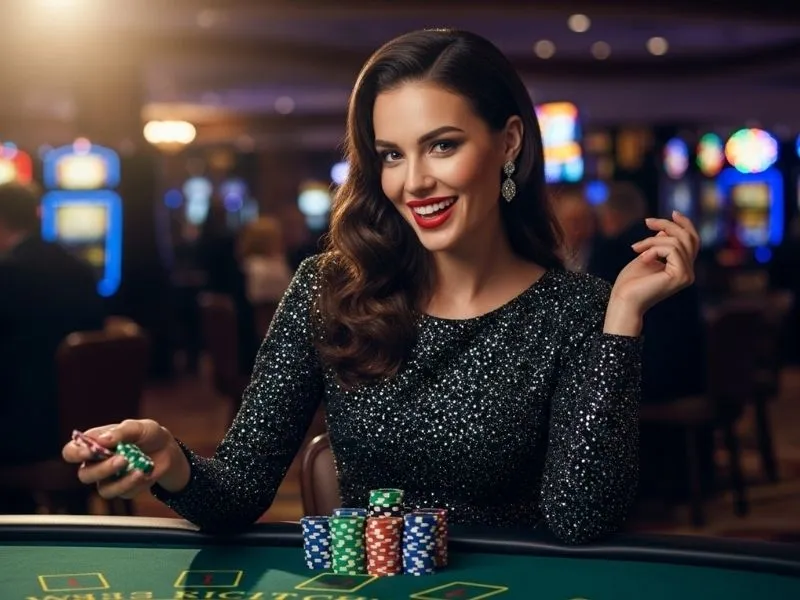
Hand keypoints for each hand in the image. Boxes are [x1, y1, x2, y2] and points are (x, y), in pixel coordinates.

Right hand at [62, 419, 189, 499]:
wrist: (167, 449)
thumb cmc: (147, 434)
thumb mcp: (139, 427)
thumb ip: (121, 431)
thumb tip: (102, 440)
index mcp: (94, 444)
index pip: (71, 452)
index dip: (76, 453)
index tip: (90, 450)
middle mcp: (97, 463)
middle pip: (84, 474)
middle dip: (102, 469)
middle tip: (122, 459)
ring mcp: (109, 478)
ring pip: (103, 489)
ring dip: (120, 481)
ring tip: (138, 469)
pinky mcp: (122, 489)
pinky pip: (122, 493)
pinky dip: (134, 483)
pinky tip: (144, 473)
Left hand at [610, 210, 699, 314]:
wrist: (623, 300)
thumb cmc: (630, 282)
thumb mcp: (646, 256)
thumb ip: (659, 244)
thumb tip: (667, 229)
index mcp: (682, 268)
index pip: (691, 241)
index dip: (685, 224)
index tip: (673, 212)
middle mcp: (689, 272)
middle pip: (688, 237)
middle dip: (667, 224)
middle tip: (647, 222)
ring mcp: (687, 275)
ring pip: (676, 242)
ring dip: (652, 240)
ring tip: (636, 248)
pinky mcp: (681, 275)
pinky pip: (672, 249)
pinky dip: (654, 249)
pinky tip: (642, 258)